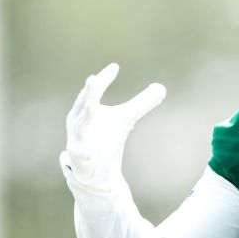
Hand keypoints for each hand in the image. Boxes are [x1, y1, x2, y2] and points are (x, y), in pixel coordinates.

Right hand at [59, 63, 165, 193]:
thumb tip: (162, 87)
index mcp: (87, 109)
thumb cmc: (106, 139)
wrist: (98, 171)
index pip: (94, 91)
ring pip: (78, 127)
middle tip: (93, 79)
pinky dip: (82, 153)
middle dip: (88, 92)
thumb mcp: (125, 119)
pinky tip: (89, 154)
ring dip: (85, 116)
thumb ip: (141, 103)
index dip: (104, 79)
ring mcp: (76, 140)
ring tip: (93, 105)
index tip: (115, 66)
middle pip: (83, 104)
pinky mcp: (78, 160)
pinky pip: (79, 155)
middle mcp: (78, 122)